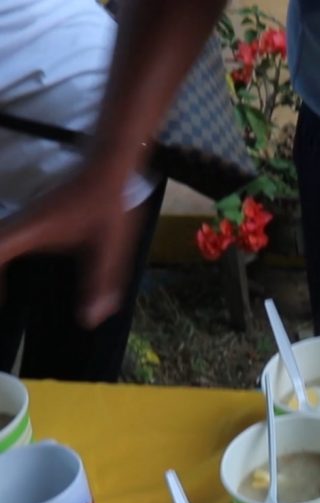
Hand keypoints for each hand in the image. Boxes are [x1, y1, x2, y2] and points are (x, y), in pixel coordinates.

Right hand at [0, 159, 134, 327]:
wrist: (106, 168)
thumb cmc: (107, 204)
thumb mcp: (110, 246)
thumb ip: (100, 282)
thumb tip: (89, 319)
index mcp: (29, 231)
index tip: (3, 303)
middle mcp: (15, 224)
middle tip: (6, 305)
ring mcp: (18, 221)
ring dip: (1, 270)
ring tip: (7, 298)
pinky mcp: (25, 222)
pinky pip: (4, 243)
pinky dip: (4, 263)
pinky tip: (14, 280)